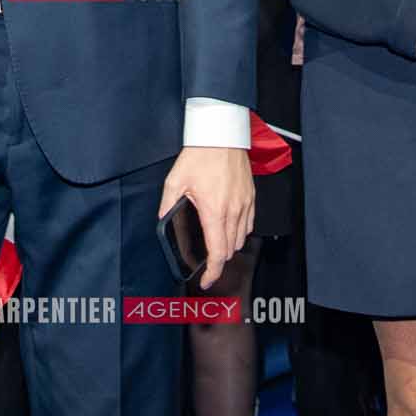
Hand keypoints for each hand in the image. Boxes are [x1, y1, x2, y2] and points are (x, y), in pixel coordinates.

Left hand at [160, 147, 254, 290]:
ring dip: (228, 246)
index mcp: (213, 211)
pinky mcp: (251, 197)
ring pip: (240, 239)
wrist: (221, 135)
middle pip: (229, 250)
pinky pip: (249, 224)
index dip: (212, 273)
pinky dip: (240, 232)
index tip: (206, 281)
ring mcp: (245, 204)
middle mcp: (233, 211)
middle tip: (206, 261)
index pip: (217, 253)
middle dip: (217, 260)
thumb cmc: (200, 155)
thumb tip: (163, 221)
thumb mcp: (175, 180)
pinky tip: (229, 226)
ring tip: (216, 242)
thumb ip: (167, 205)